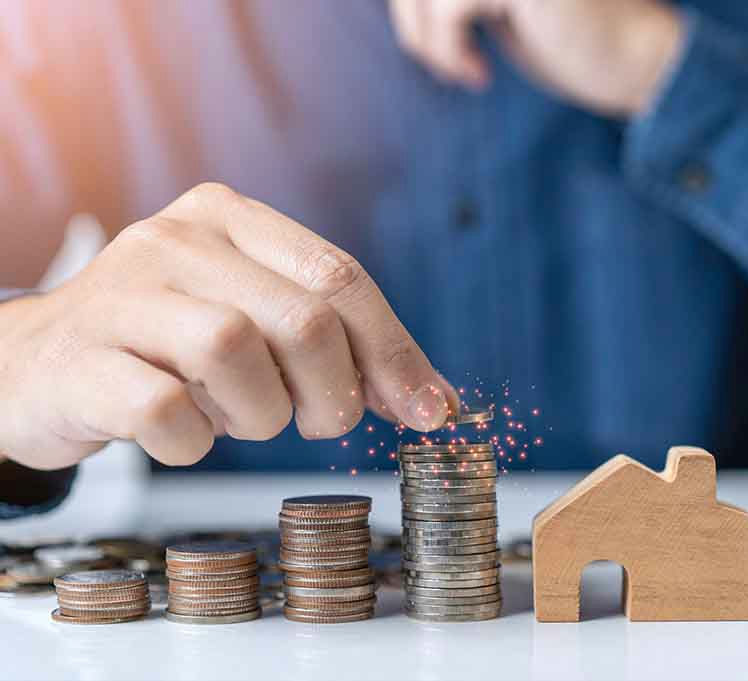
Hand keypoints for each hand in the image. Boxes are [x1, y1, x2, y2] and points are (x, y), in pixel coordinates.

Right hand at [0, 183, 456, 469]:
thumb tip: (432, 400)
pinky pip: (168, 412)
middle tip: (317, 420)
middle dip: (333, 392)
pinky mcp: (83, 358)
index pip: (340, 276)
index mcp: (230, 218)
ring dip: (259, 413)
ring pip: (236, 353)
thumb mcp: (253, 320)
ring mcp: (122, 294)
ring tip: (235, 416)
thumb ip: (336, 342)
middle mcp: (176, 240)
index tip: (429, 411)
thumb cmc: (166, 347)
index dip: (395, 351)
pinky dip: (194, 441)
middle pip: (304, 319)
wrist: (35, 364)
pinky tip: (181, 433)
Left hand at [388, 0, 684, 115]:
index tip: (431, 38)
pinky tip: (477, 74)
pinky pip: (447, 10)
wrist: (628, 58)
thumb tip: (397, 1)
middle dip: (410, 18)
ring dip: (427, 41)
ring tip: (462, 70)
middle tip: (443, 62)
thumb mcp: (489, 0)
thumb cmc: (561, 35)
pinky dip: (448, 51)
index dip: (410, 6)